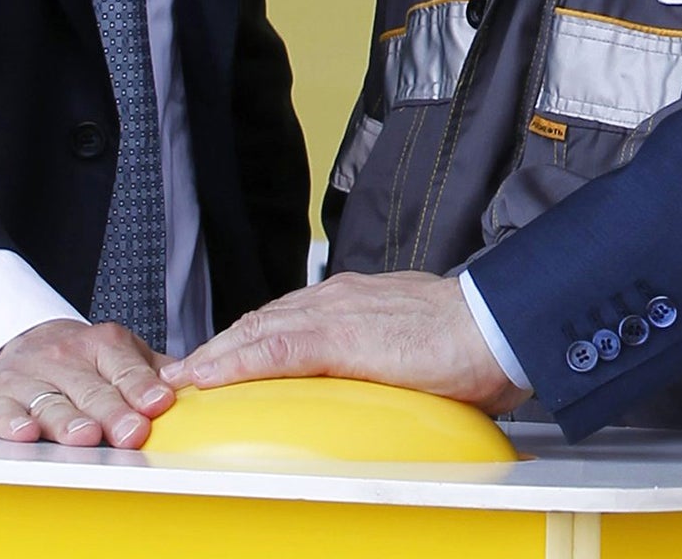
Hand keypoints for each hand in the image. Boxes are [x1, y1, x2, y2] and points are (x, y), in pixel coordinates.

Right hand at [0, 318, 173, 447]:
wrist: (15, 343)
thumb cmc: (78, 361)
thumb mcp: (117, 354)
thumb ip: (152, 371)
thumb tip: (193, 386)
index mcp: (101, 345)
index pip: (125, 368)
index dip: (142, 388)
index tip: (158, 404)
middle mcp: (63, 358)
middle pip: (92, 391)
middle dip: (113, 412)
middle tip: (132, 432)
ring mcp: (27, 377)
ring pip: (51, 403)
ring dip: (69, 421)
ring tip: (86, 436)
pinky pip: (2, 412)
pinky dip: (12, 423)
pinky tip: (25, 432)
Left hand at [162, 271, 529, 417]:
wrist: (500, 325)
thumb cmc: (473, 339)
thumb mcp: (418, 345)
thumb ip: (390, 358)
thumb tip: (386, 384)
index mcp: (358, 301)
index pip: (288, 318)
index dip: (247, 340)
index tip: (218, 360)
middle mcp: (339, 298)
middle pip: (262, 321)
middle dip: (220, 346)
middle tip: (182, 370)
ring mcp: (338, 312)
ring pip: (258, 330)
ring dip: (215, 354)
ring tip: (181, 376)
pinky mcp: (342, 335)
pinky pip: (275, 348)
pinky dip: (236, 361)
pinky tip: (209, 375)